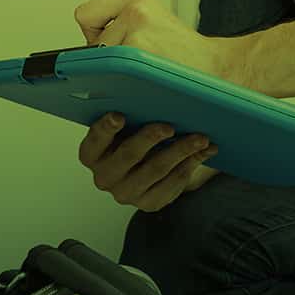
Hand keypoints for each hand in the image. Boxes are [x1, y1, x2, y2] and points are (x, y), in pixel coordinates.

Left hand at [73, 0, 238, 82]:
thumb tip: (85, 52)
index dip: (95, 35)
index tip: (107, 46)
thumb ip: (120, 26)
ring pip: (103, 62)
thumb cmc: (184, 54)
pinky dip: (126, 83)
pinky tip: (147, 80)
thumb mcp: (152, 23)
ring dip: (119, 73)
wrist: (217, 67)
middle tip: (139, 63)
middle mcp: (135, 8)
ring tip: (148, 71)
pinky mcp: (139, 51)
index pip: (85, 16)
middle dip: (109, 59)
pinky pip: (113, 75)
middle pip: (92, 44)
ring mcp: (136, 29)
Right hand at [79, 111, 220, 211]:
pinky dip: (189, 165)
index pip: (94, 141)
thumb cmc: (134, 136)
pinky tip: (202, 152)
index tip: (119, 115)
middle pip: (128, 155)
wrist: (146, 165)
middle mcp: (104, 177)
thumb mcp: (127, 125)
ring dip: (180, 151)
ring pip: (156, 169)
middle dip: (150, 138)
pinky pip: (171, 184)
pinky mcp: (148, 203)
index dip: (106, 128)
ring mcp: (126, 193)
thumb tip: (155, 91)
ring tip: (200, 138)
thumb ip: (132, 112)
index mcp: (92, 154)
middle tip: (169, 126)